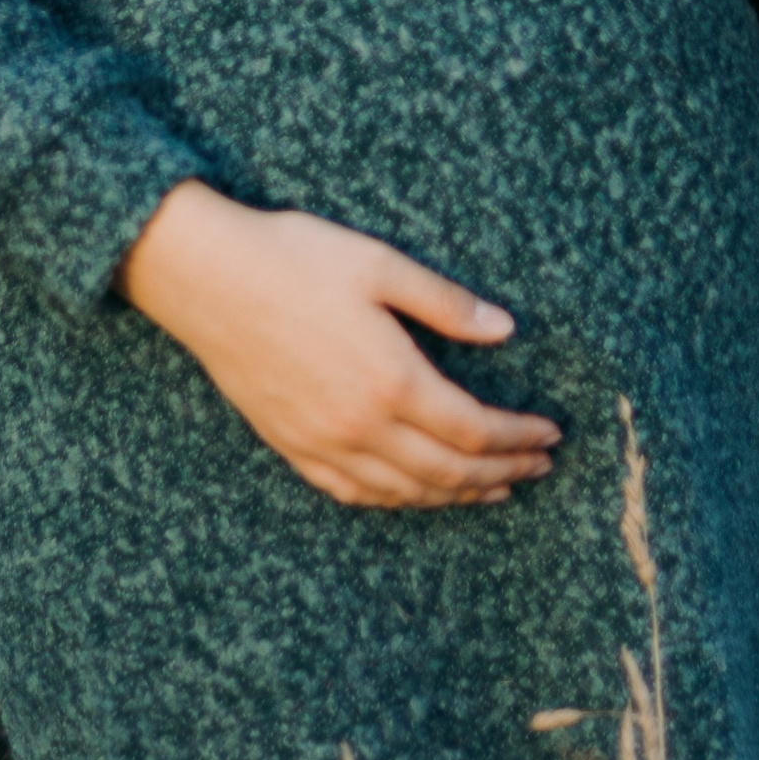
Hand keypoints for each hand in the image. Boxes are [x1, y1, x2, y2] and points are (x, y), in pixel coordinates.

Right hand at [118, 182, 562, 507]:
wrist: (207, 279)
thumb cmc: (294, 259)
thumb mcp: (380, 264)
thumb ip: (446, 303)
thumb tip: (506, 330)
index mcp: (392, 380)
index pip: (474, 429)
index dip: (519, 437)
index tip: (551, 434)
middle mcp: (360, 426)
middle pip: (447, 471)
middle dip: (502, 473)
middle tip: (538, 468)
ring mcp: (322, 443)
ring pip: (404, 491)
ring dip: (456, 495)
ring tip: (493, 488)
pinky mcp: (291, 445)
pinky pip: (354, 493)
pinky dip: (397, 501)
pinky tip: (414, 494)